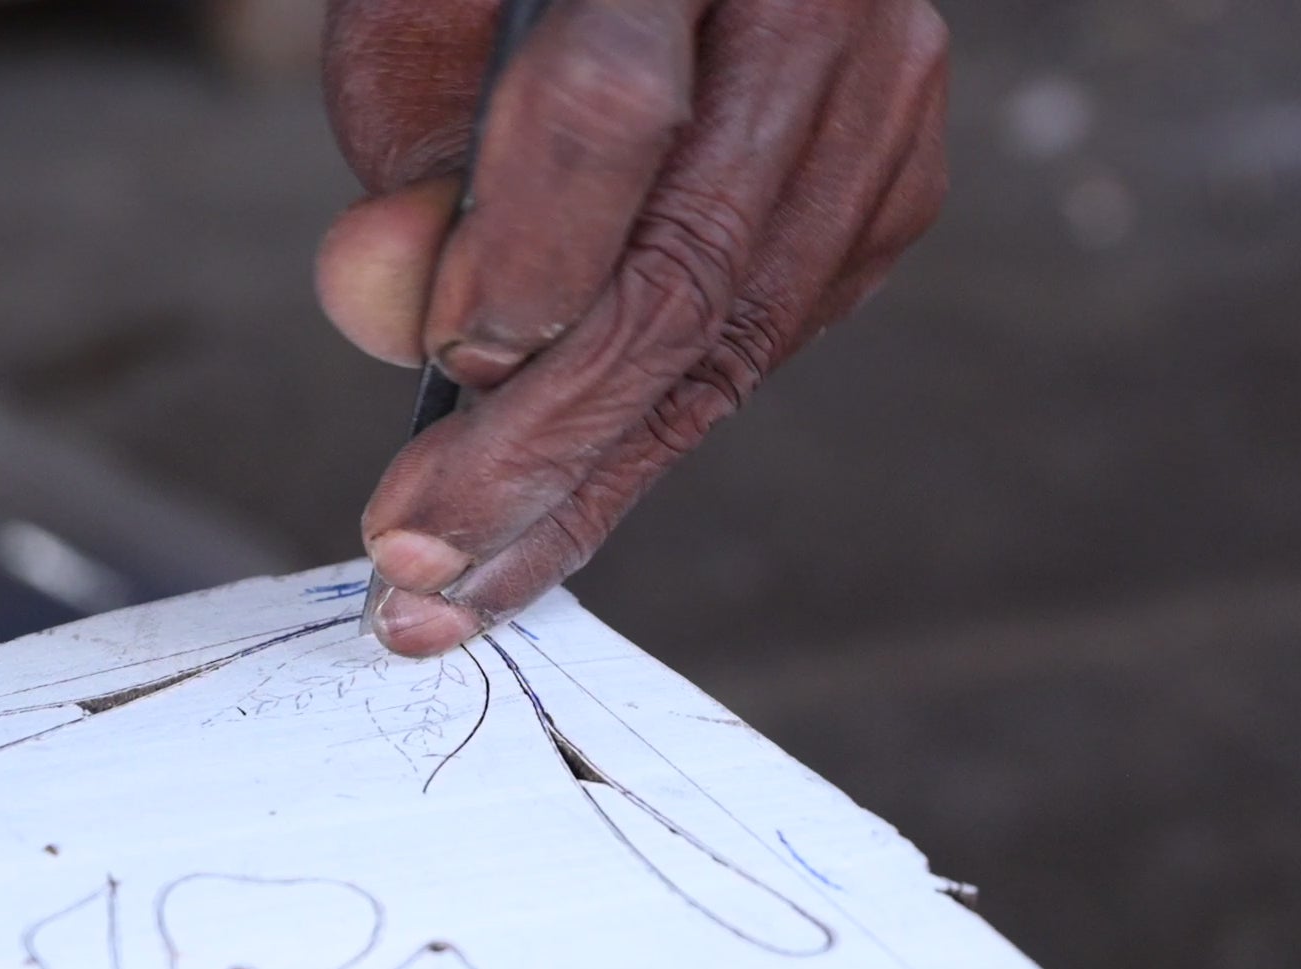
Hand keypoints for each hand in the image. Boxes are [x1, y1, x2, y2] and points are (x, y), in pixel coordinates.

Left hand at [318, 0, 947, 655]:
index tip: (438, 370)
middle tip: (425, 560)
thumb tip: (408, 338)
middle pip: (691, 276)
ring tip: (472, 578)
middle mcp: (817, 10)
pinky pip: (762, 346)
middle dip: (542, 448)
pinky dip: (652, 431)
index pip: (607, 112)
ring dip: (591, 487)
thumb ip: (410, 161)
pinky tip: (561, 495)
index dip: (519, 266)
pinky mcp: (892, 191)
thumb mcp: (422, 19)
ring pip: (739, 343)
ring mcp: (882, 104)